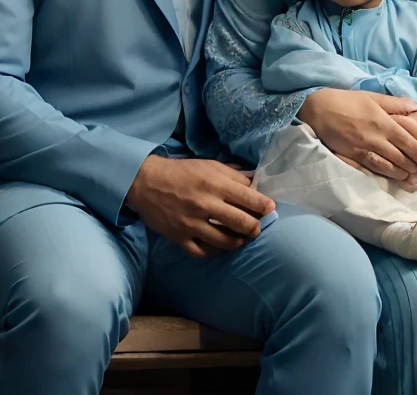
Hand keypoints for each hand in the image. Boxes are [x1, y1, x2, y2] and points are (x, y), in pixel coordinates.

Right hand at [125, 155, 274, 257]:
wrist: (146, 182)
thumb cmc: (182, 171)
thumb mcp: (209, 165)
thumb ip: (233, 173)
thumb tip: (256, 178)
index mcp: (214, 183)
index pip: (248, 197)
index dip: (264, 205)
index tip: (270, 208)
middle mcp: (205, 204)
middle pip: (241, 222)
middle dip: (255, 227)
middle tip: (256, 227)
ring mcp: (191, 223)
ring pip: (224, 242)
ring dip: (238, 242)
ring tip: (241, 239)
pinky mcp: (179, 237)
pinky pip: (202, 252)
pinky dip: (214, 252)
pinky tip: (220, 247)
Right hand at [297, 89, 416, 182]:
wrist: (320, 109)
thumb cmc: (348, 101)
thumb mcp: (374, 97)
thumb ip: (397, 103)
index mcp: (384, 121)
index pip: (410, 140)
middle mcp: (377, 137)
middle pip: (402, 156)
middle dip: (416, 166)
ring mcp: (365, 148)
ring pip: (389, 166)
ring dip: (403, 173)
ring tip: (411, 177)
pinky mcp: (354, 156)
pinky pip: (374, 168)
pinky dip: (386, 175)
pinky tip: (393, 177)